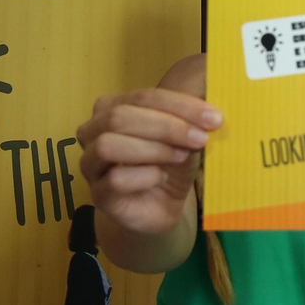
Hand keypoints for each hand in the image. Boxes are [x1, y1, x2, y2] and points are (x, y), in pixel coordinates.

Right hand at [77, 87, 221, 235]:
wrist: (161, 207)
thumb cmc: (170, 164)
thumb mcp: (185, 138)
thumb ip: (190, 122)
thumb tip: (209, 112)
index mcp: (112, 107)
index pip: (142, 97)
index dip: (179, 105)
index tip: (213, 117)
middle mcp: (93, 132)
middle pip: (120, 117)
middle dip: (166, 126)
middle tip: (200, 138)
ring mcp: (91, 164)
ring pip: (109, 145)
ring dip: (153, 148)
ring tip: (180, 155)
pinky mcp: (98, 194)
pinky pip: (115, 179)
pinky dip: (144, 176)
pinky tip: (161, 177)